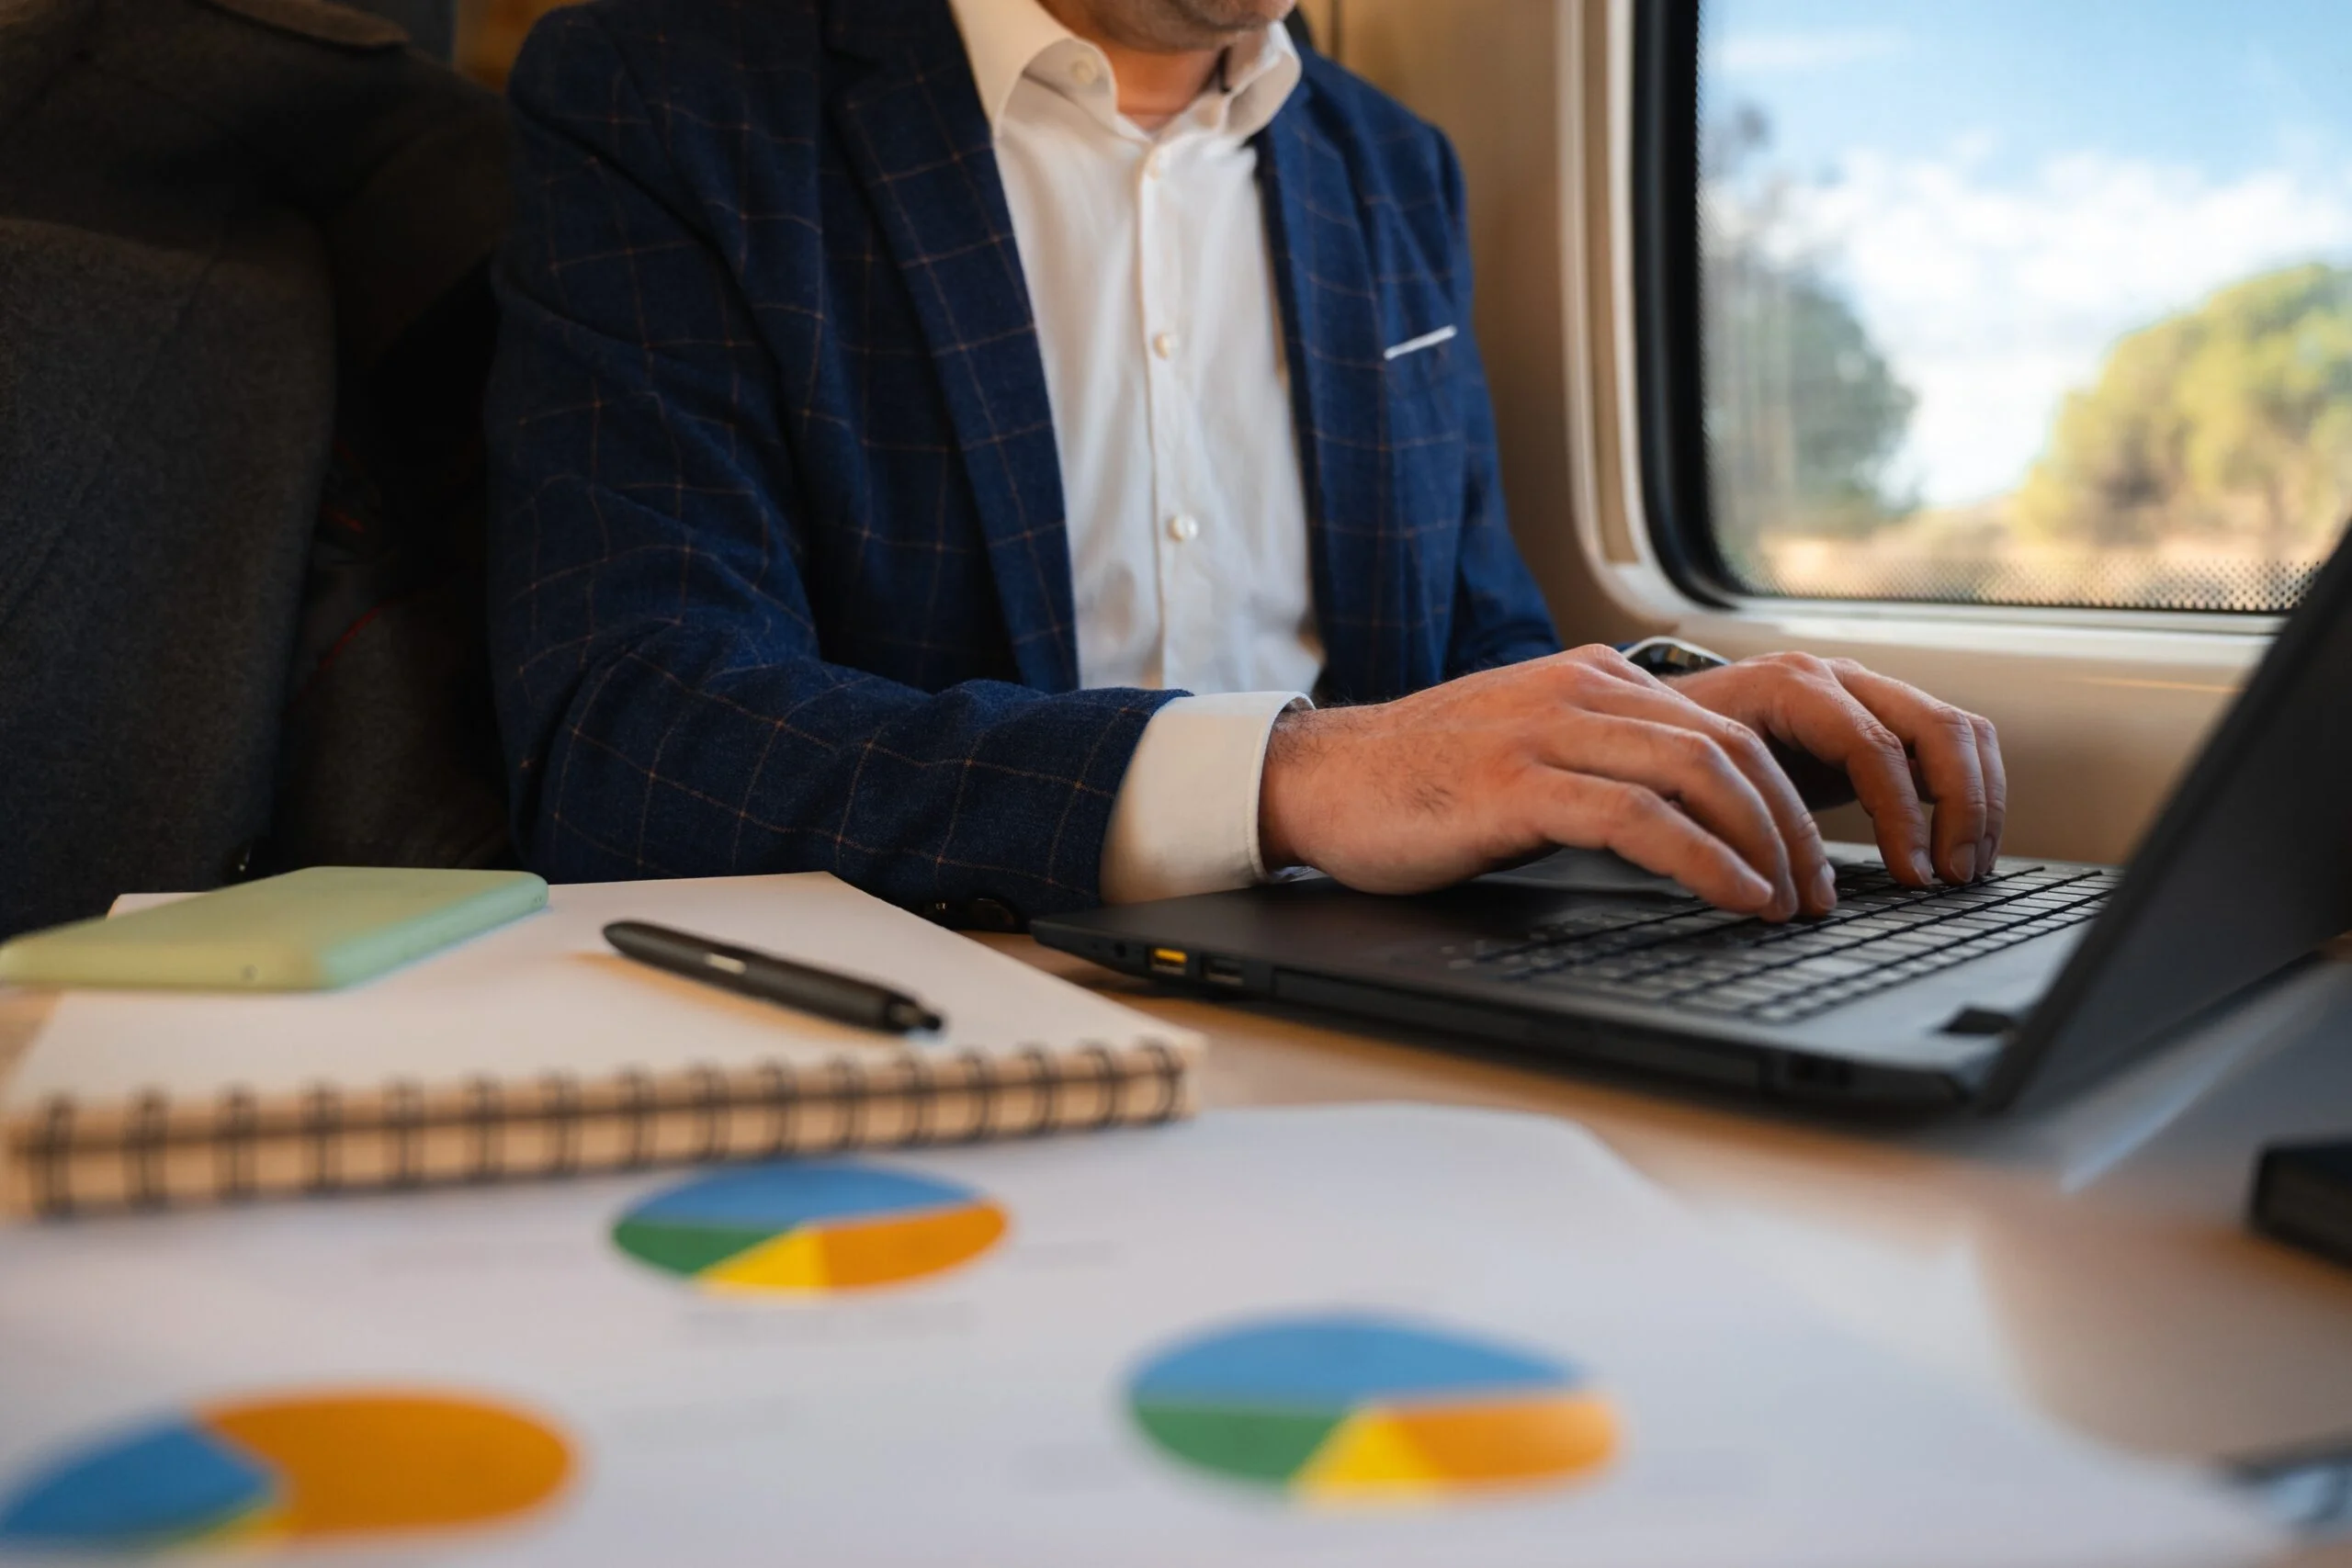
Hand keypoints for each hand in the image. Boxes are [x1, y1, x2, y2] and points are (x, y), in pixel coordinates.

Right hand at [1258, 646, 1835, 919]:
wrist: (1319, 779)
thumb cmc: (1419, 783)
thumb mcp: (1531, 753)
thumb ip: (1603, 762)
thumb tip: (1686, 821)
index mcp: (1592, 678)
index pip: (1725, 724)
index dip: (1786, 793)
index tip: (1808, 860)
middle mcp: (1581, 690)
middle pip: (1732, 745)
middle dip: (1793, 825)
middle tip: (1817, 893)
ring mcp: (1548, 732)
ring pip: (1700, 771)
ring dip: (1764, 844)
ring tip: (1787, 904)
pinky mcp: (1517, 785)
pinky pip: (1640, 819)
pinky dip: (1705, 862)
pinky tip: (1734, 897)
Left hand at [1663, 653, 2004, 889]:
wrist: (1663, 711)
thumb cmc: (1675, 747)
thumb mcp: (1693, 775)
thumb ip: (1735, 815)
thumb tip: (1778, 883)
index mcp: (1792, 685)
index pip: (1873, 745)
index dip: (1901, 815)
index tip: (1912, 875)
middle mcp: (1839, 678)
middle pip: (1938, 726)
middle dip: (1962, 806)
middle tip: (1952, 876)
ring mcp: (1866, 692)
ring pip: (1958, 730)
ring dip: (1977, 801)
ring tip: (1965, 868)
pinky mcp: (1880, 718)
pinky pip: (1949, 743)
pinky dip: (1968, 793)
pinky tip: (1958, 846)